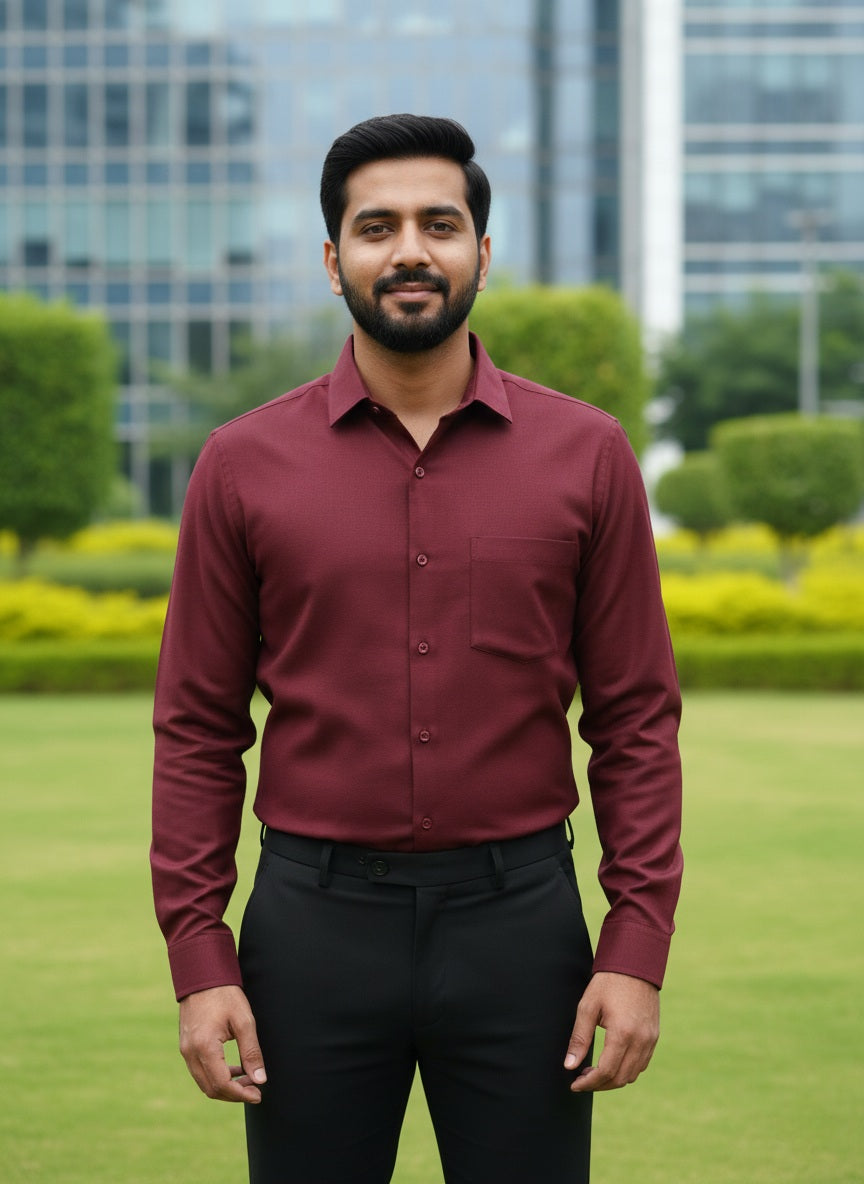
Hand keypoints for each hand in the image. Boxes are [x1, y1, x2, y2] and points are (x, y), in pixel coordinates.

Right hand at [178, 985, 266, 1103]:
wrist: (202, 975)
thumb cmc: (225, 994)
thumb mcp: (244, 1021)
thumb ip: (251, 1052)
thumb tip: (260, 1079)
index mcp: (204, 1047)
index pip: (222, 1084)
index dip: (241, 1094)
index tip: (258, 1095)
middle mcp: (190, 1053)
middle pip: (211, 1089)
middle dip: (234, 1094)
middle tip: (255, 1090)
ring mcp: (185, 1050)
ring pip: (204, 1082)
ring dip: (226, 1086)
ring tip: (247, 1079)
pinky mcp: (186, 1046)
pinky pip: (200, 1071)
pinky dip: (217, 1076)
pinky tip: (234, 1069)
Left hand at [564, 971, 659, 1091]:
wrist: (635, 965)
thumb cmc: (608, 983)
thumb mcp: (588, 1007)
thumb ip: (579, 1038)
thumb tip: (569, 1065)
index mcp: (622, 1033)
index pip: (606, 1071)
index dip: (589, 1083)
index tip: (574, 1084)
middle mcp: (640, 1041)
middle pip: (620, 1078)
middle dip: (599, 1084)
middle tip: (581, 1079)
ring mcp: (650, 1040)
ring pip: (632, 1075)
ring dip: (613, 1079)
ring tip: (594, 1072)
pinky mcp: (654, 1036)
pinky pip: (641, 1064)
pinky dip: (626, 1070)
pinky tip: (612, 1062)